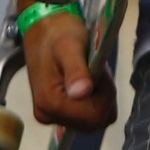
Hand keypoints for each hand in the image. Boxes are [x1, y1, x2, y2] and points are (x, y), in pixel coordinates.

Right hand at [23, 7, 115, 130]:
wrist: (44, 28)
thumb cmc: (59, 33)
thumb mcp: (71, 46)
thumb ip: (77, 71)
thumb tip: (82, 93)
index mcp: (51, 103)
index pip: (95, 117)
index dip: (106, 95)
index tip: (99, 71)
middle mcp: (47, 115)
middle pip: (94, 122)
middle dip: (104, 97)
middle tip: (96, 71)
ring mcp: (50, 115)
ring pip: (92, 119)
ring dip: (99, 97)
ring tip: (90, 72)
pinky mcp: (54, 111)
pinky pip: (84, 114)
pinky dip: (92, 99)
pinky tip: (86, 79)